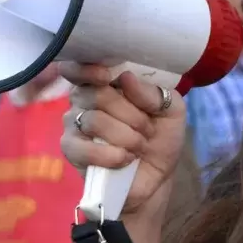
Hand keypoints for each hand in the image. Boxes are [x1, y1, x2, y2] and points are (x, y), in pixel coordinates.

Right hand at [59, 62, 188, 218]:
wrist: (156, 177)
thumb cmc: (160, 138)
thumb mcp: (171, 110)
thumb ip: (153, 93)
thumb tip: (126, 78)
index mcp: (106, 82)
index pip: (80, 65)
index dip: (87, 68)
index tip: (106, 76)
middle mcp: (84, 98)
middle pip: (97, 93)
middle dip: (130, 114)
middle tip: (147, 129)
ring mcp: (74, 123)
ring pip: (94, 120)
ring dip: (126, 136)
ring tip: (139, 146)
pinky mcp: (71, 150)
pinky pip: (82, 148)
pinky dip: (110, 155)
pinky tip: (125, 159)